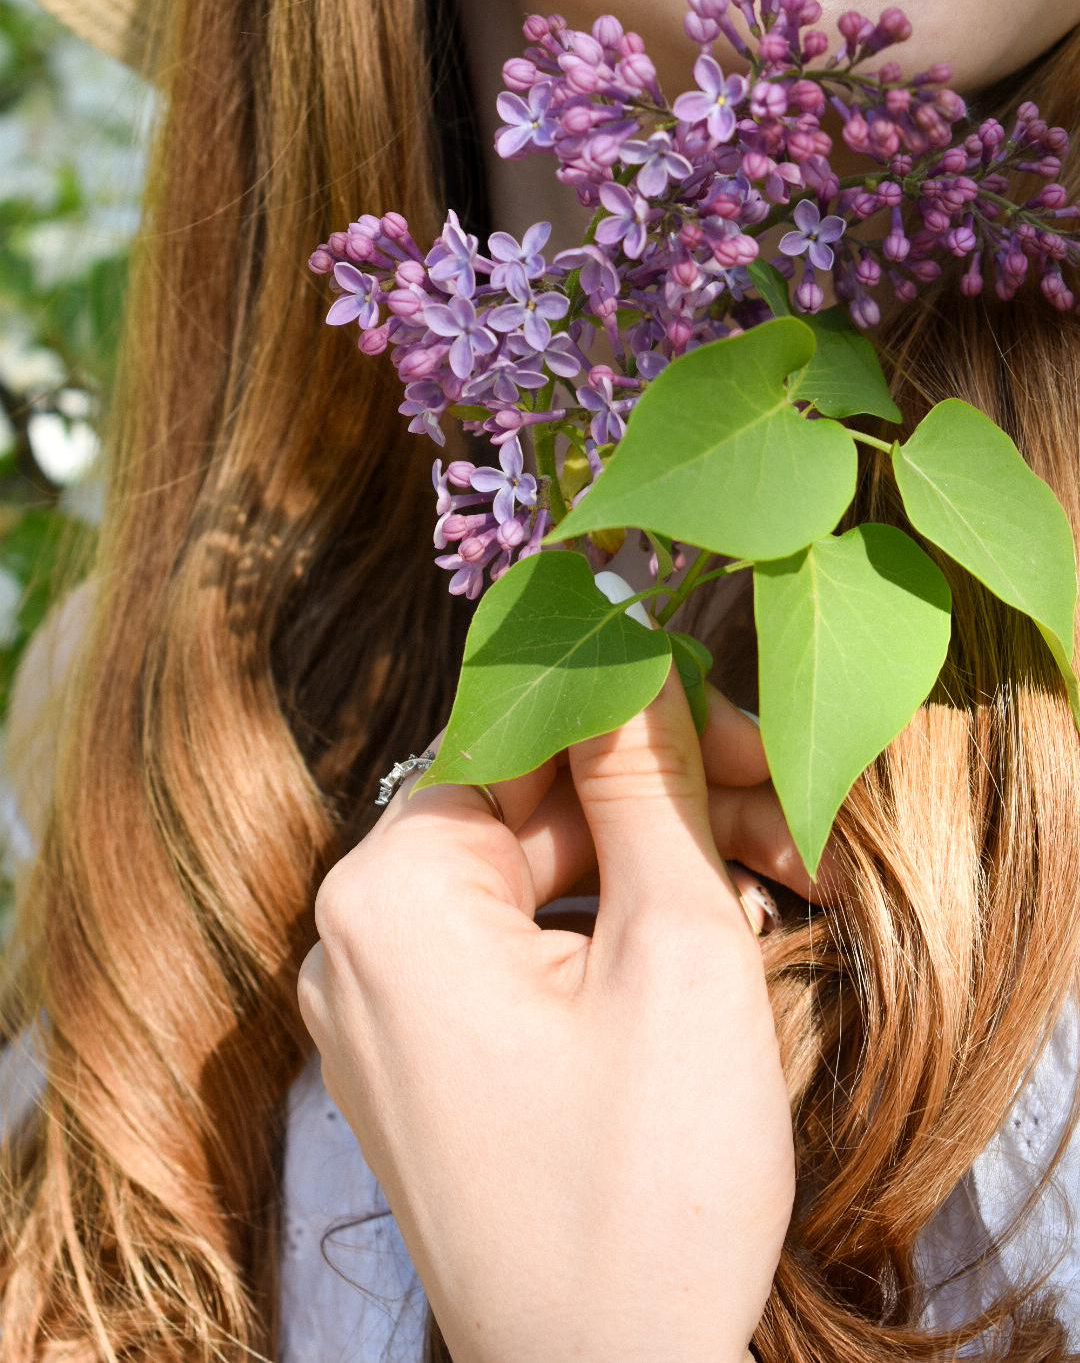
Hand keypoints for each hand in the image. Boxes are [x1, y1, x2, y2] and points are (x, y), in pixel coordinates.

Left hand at [298, 665, 794, 1362]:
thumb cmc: (646, 1190)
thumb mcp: (672, 952)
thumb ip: (645, 786)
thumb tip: (630, 660)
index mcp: (389, 892)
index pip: (522, 735)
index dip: (645, 720)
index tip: (746, 740)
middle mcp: (356, 941)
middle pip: (533, 812)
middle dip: (668, 809)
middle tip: (789, 825)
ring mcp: (382, 1009)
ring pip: (537, 882)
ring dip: (655, 874)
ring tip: (772, 889)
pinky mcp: (423, 1062)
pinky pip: (517, 952)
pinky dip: (607, 937)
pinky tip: (702, 944)